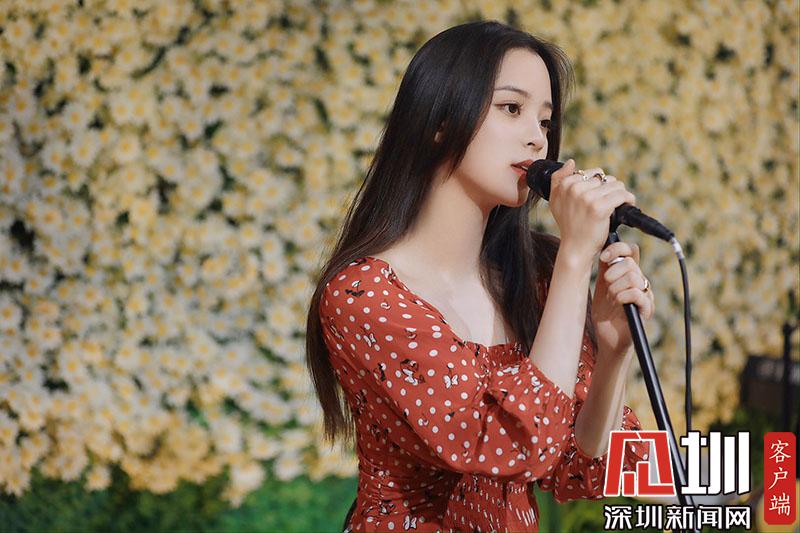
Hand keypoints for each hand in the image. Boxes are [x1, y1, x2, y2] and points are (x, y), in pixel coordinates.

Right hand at [549, 160, 636, 263]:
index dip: (599, 184)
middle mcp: (574, 189)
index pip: (591, 173)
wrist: (575, 248)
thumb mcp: (555, 202)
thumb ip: (558, 180)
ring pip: (615, 185)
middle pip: (604, 178)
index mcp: (565, 185)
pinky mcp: (600, 208)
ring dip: (620, 194)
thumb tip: (571, 162)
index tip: (601, 195)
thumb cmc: (569, 226)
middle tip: (610, 202)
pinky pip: (621, 195)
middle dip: (609, 189)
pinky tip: (628, 205)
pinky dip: (629, 199)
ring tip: (618, 204)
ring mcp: (587, 198)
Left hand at [592, 241, 654, 357]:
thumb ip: (604, 269)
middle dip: (613, 272)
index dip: (617, 248)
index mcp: (629, 274)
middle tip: (606, 284)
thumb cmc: (604, 314)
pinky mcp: (646, 309)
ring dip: (616, 287)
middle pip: (631, 263)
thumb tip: (602, 248)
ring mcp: (645, 295)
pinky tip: (617, 302)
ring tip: (611, 298)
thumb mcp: (601, 287)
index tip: (603, 258)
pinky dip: (623, 296)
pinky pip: (638, 294)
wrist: (608, 338)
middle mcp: (639, 282)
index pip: (631, 250)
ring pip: (634, 277)